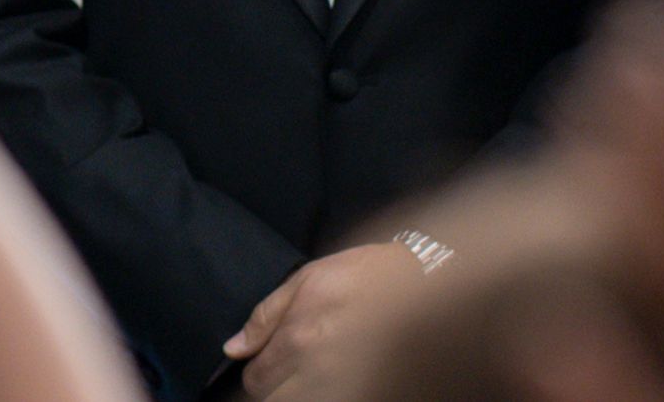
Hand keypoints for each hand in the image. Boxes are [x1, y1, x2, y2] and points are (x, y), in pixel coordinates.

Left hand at [222, 241, 428, 397]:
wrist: (430, 281)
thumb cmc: (368, 275)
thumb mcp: (310, 279)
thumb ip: (266, 315)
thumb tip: (233, 349)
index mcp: (299, 339)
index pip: (256, 381)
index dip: (259, 375)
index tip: (270, 366)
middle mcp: (320, 370)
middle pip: (276, 401)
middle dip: (277, 391)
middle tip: (292, 374)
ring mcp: (349, 385)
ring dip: (300, 393)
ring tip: (313, 376)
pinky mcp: (373, 390)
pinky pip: (338, 399)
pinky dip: (329, 392)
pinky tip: (337, 378)